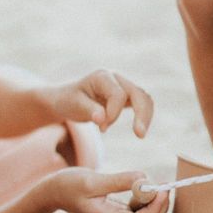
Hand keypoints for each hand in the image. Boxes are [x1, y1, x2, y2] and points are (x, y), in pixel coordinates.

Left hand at [40, 71, 154, 137]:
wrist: (66, 99)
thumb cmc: (69, 101)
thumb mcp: (74, 105)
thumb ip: (89, 110)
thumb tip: (102, 119)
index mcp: (102, 77)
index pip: (118, 94)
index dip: (113, 113)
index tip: (101, 128)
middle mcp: (115, 78)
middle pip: (138, 93)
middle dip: (141, 114)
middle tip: (139, 135)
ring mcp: (123, 85)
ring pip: (144, 97)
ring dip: (146, 116)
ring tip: (140, 135)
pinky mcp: (127, 96)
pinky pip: (142, 103)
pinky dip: (144, 116)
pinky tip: (139, 129)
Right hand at [48, 169, 168, 212]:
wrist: (54, 190)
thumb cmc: (69, 185)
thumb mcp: (92, 181)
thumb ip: (118, 181)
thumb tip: (143, 178)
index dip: (155, 209)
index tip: (161, 190)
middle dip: (160, 208)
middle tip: (165, 186)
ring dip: (155, 204)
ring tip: (157, 184)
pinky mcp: (117, 209)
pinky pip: (139, 210)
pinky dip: (147, 199)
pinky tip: (143, 185)